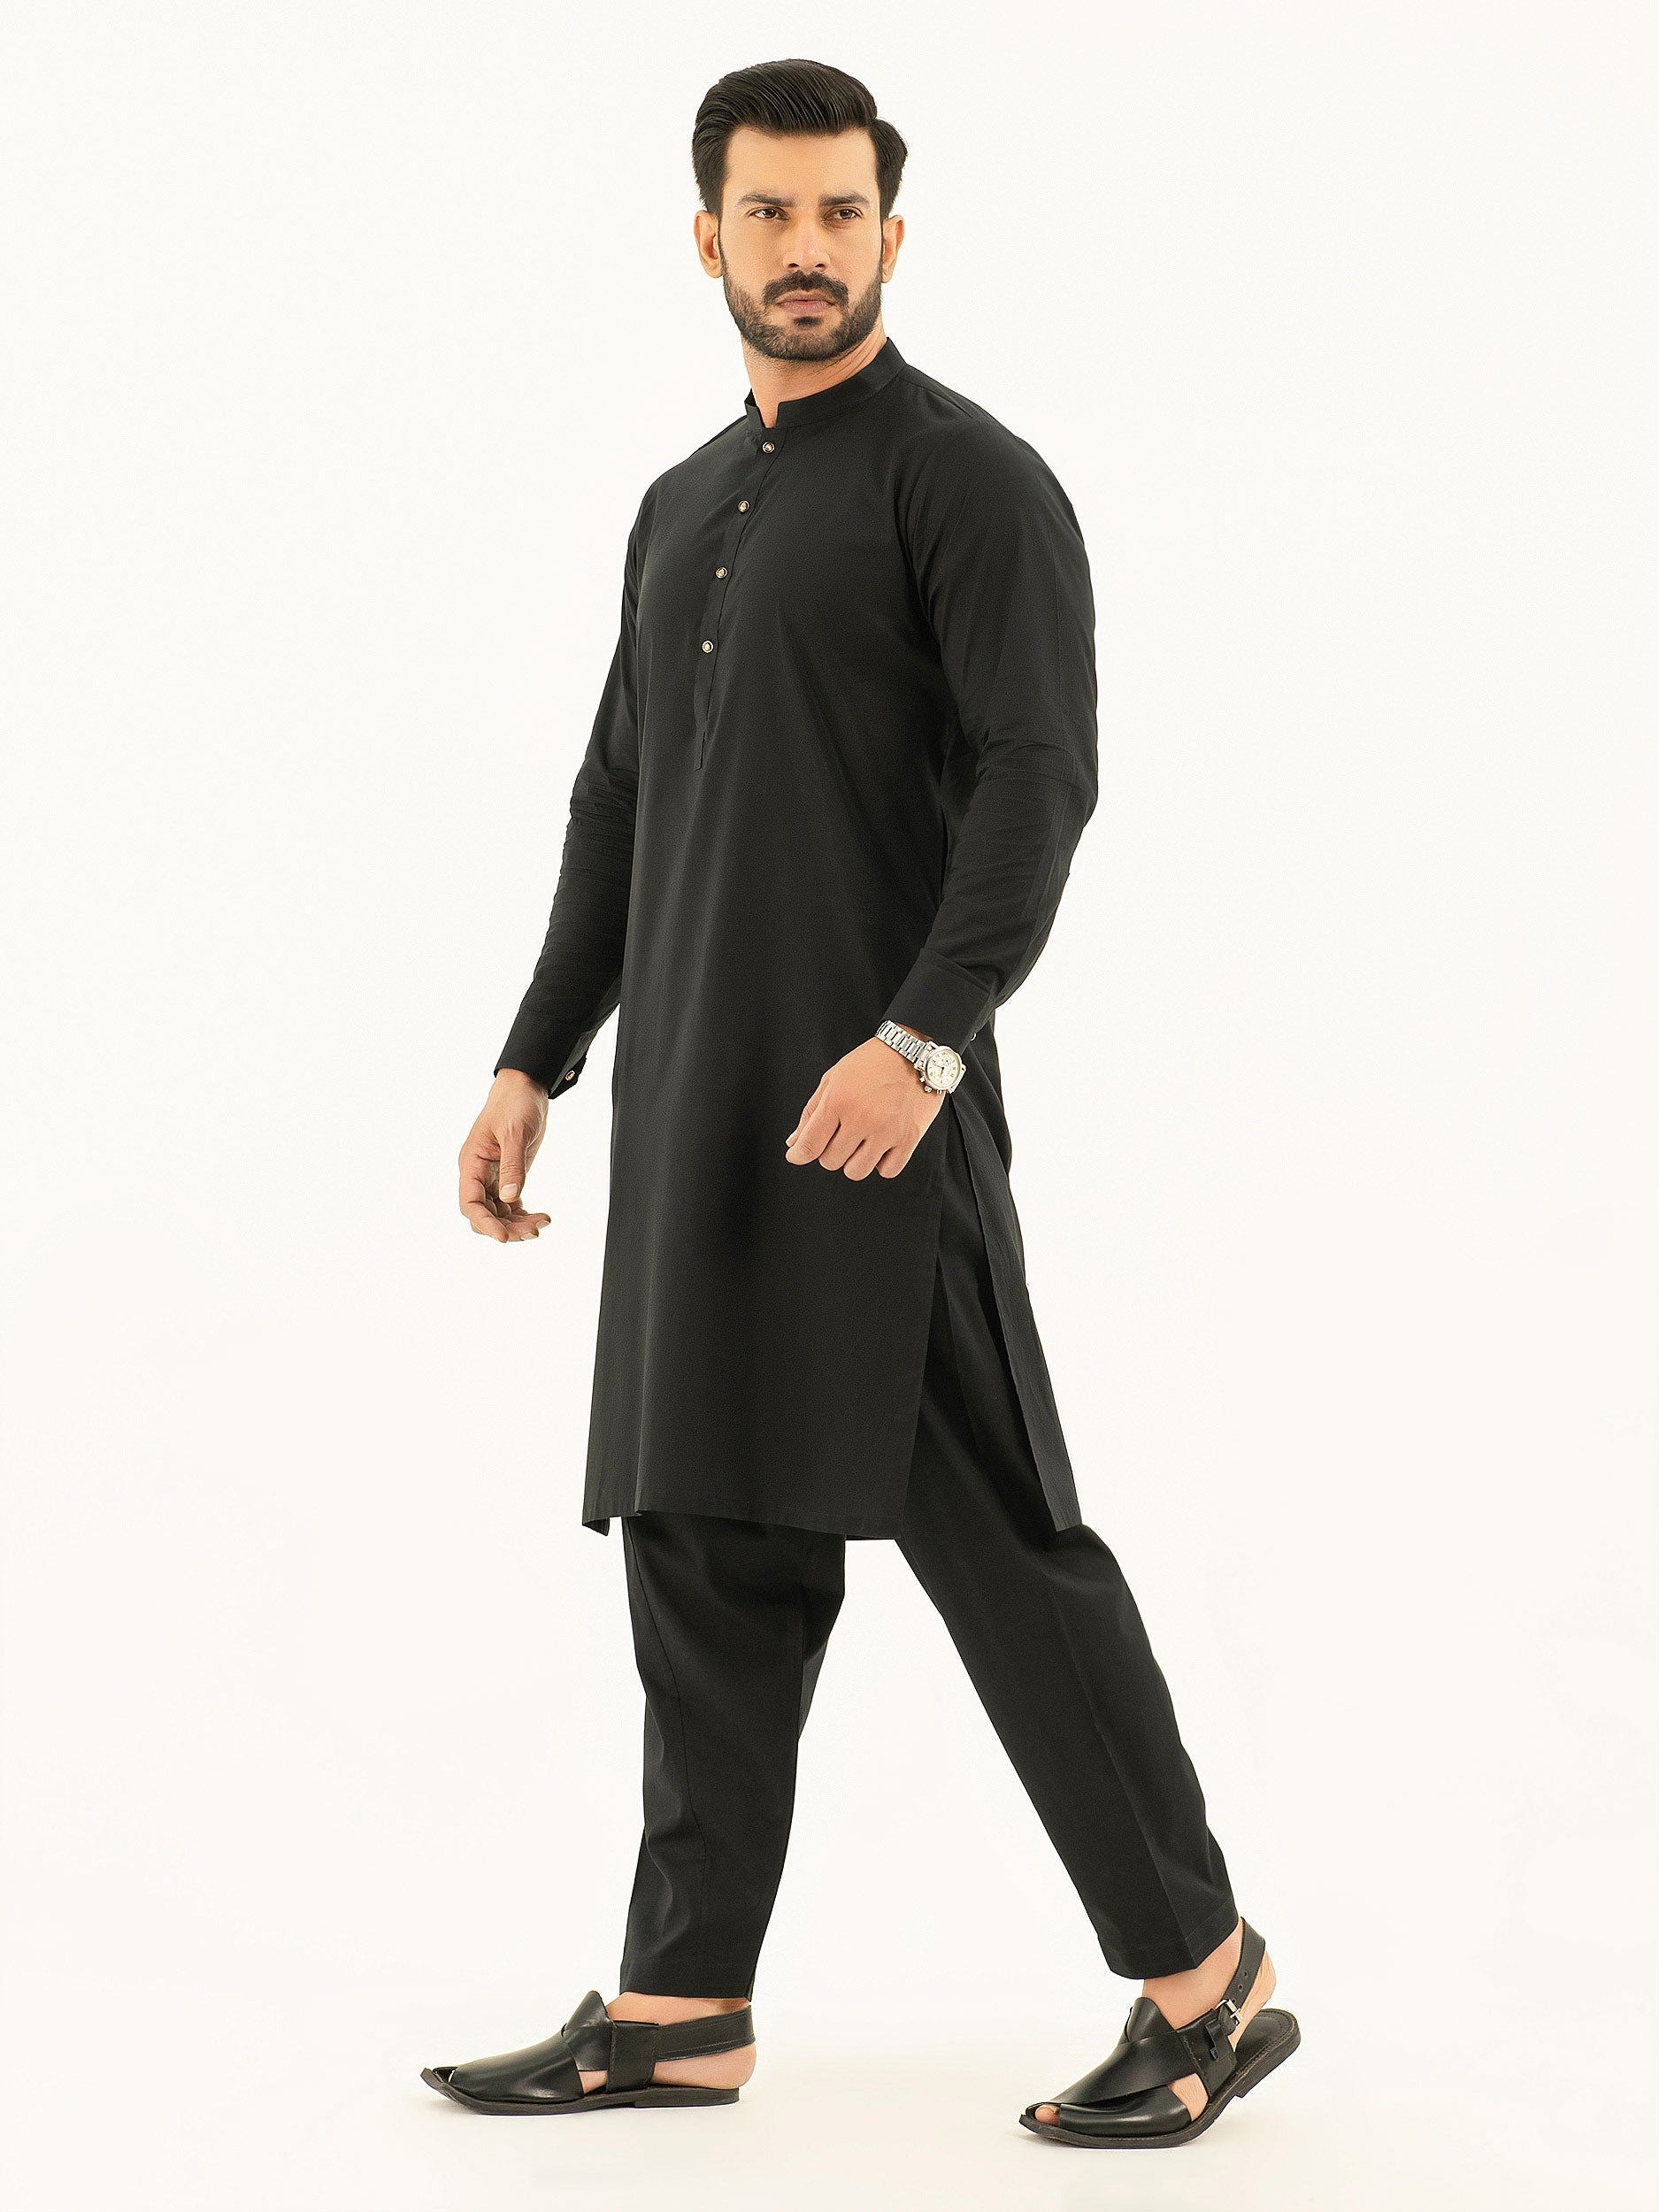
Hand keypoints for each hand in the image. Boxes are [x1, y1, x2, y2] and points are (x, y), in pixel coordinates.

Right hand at [459, 1069, 554, 1241]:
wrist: (526, 1087)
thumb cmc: (515, 1103)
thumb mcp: (515, 1133)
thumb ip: (512, 1166)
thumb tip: (510, 1198)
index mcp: (472, 1163)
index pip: (470, 1203)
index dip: (485, 1224)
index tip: (503, 1237)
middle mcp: (479, 1173)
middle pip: (484, 1213)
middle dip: (506, 1227)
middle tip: (533, 1232)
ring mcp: (493, 1176)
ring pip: (499, 1212)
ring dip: (518, 1223)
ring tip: (542, 1224)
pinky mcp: (509, 1175)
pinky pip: (511, 1204)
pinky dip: (523, 1214)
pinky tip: (540, 1216)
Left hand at [784, 1034, 945, 1179]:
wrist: (914, 1051)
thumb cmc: (871, 1062)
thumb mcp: (833, 1079)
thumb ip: (811, 1112)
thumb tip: (795, 1143)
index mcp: (839, 1101)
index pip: (810, 1145)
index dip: (798, 1155)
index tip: (797, 1155)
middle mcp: (862, 1118)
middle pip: (831, 1161)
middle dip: (829, 1151)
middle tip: (839, 1135)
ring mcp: (887, 1131)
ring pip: (856, 1172)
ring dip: (853, 1161)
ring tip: (860, 1142)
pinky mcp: (909, 1138)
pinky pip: (887, 1171)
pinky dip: (881, 1164)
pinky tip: (880, 1147)